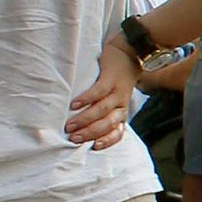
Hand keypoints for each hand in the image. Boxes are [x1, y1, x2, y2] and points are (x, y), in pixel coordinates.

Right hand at [61, 35, 137, 151]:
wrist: (131, 54)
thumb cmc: (118, 80)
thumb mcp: (116, 99)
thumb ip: (106, 113)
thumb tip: (86, 129)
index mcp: (123, 114)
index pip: (117, 133)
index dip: (107, 141)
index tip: (93, 147)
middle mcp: (122, 106)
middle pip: (107, 124)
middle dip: (90, 133)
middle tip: (73, 138)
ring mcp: (117, 92)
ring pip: (102, 110)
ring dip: (85, 119)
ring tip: (70, 125)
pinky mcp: (110, 79)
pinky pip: (98, 92)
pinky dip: (85, 99)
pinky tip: (74, 105)